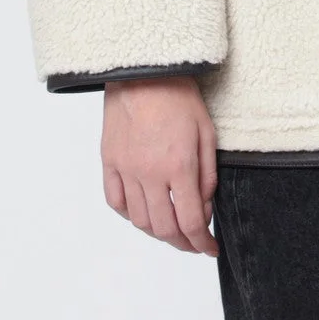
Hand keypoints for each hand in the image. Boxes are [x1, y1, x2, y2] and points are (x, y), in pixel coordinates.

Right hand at [101, 75, 218, 256]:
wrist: (145, 70)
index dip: (201, 243)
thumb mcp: (207, 132)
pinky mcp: (109, 161)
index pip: (190, 222)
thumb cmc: (180, 95)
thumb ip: (207, 175)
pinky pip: (115, 201)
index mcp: (179, 166)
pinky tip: (142, 212)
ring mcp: (126, 168)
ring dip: (157, 232)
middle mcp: (150, 173)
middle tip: (193, 243)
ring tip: (170, 229)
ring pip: (139, 220)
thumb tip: (203, 208)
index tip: (209, 249)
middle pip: (164, 228)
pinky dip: (129, 215)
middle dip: (182, 243)